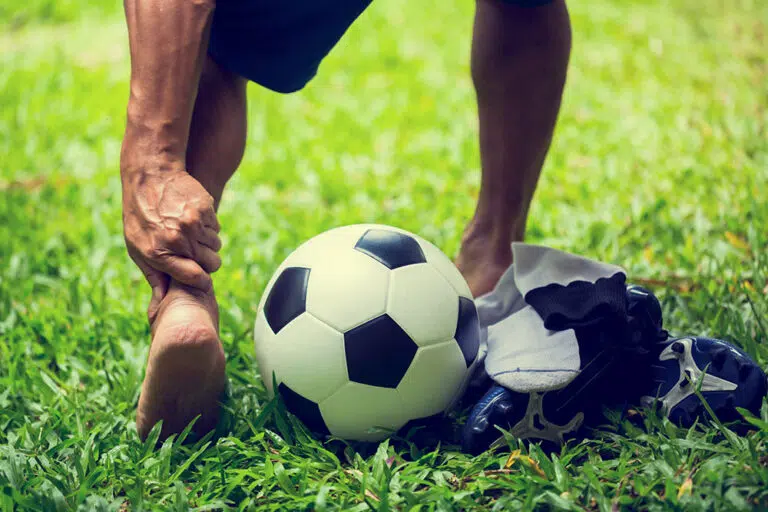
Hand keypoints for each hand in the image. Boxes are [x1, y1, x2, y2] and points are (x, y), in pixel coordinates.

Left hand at [122, 165, 221, 321]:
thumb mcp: (137, 247)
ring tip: (190, 232)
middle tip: (195, 253)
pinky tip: (193, 218)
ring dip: (207, 242)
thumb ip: (153, 275)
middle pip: (212, 264)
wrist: (150, 175)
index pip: (195, 278)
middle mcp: (178, 239)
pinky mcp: (205, 209)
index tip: (202, 280)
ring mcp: (193, 223)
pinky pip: (216, 227)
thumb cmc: (140, 215)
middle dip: (206, 261)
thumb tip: (161, 303)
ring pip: (216, 245)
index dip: (202, 282)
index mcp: (160, 253)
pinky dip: (209, 226)